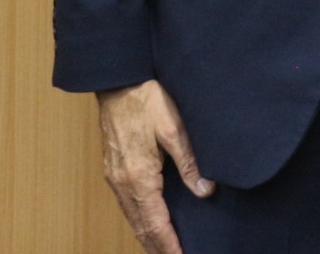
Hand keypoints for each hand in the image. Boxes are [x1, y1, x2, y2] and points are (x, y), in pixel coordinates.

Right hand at [97, 79, 212, 253]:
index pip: (155, 222)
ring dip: (148, 237)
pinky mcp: (113, 170)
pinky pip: (126, 205)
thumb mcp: (175, 128)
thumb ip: (190, 162)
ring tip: (165, 250)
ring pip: (132, 218)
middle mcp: (122, 183)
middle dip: (158, 247)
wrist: (118, 83)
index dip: (168, 244)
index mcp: (138, 176)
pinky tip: (149, 224)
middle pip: (140, 226)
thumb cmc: (147, 101)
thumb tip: (205, 191)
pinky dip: (139, 221)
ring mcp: (114, 178)